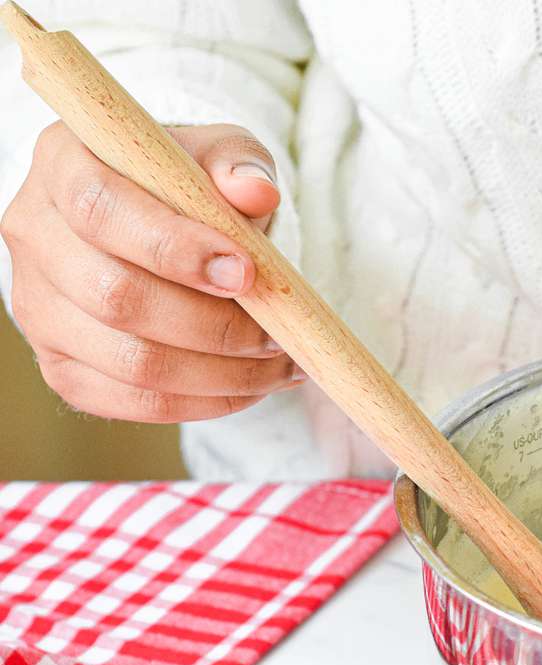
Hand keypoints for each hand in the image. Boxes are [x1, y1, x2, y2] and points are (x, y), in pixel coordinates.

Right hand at [1, 122, 301, 422]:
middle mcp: (35, 234)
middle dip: (213, 325)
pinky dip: (205, 402)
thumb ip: (237, 164)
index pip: (100, 210)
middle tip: (278, 333)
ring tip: (281, 363)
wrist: (170, 232)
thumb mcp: (220, 157)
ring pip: (131, 362)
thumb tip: (255, 190)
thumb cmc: (192, 186)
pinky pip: (134, 403)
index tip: (246, 273)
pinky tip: (252, 386)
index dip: (174, 248)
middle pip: (116, 297)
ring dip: (222, 373)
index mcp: (64, 164)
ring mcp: (38, 307)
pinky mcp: (61, 366)